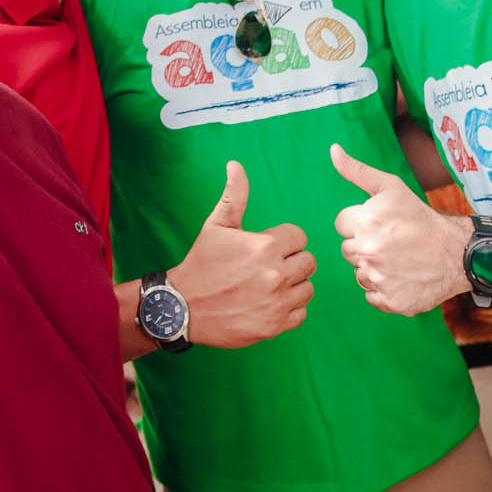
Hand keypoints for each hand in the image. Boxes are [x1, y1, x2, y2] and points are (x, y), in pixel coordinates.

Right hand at [168, 161, 316, 347]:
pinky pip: (301, 313)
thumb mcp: (216, 226)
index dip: (284, 239)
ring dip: (293, 285)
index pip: (300, 237)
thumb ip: (234, 196)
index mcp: (265, 246)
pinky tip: (270, 303)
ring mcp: (277, 303)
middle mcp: (275, 274)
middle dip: (292, 261)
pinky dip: (290, 309)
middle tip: (269, 265)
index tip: (267, 246)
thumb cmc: (202, 263)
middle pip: (308, 262)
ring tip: (270, 284)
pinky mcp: (275, 326)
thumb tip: (236, 165)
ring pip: (307, 288)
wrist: (183, 306)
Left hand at [332, 144, 470, 315]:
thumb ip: (357, 171)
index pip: (342, 224)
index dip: (361, 223)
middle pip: (348, 249)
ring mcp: (379, 277)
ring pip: (359, 272)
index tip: (382, 224)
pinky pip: (371, 295)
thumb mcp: (391, 187)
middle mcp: (369, 250)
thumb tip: (333, 150)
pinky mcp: (390, 301)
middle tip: (393, 241)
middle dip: (365, 244)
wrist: (457, 253)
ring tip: (399, 258)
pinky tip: (402, 277)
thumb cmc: (421, 218)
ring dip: (374, 267)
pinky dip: (384, 288)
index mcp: (366, 221)